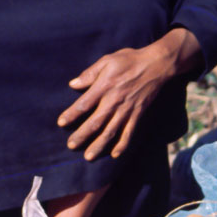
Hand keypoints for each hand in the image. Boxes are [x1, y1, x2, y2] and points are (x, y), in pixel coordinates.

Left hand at [60, 39, 182, 160]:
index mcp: (104, 86)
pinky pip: (129, 133)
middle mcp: (114, 101)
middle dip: (82, 135)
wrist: (156, 65)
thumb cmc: (129, 60)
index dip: (72, 114)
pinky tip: (114, 154)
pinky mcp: (137, 114)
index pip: (84, 104)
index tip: (61, 123)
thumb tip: (73, 84)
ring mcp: (127, 110)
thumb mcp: (107, 60)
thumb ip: (90, 73)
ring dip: (99, 145)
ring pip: (111, 131)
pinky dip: (122, 145)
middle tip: (71, 145)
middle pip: (95, 122)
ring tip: (88, 156)